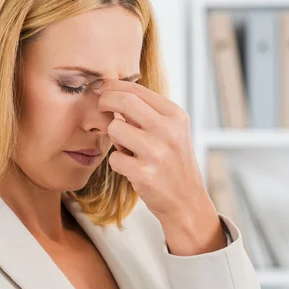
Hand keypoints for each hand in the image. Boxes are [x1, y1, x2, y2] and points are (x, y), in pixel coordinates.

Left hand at [92, 78, 209, 222]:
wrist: (187, 202)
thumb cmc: (174, 164)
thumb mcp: (172, 132)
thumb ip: (148, 113)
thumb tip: (114, 93)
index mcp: (175, 116)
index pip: (137, 90)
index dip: (113, 86)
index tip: (100, 88)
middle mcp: (168, 130)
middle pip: (123, 101)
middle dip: (105, 101)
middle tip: (100, 107)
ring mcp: (156, 152)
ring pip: (114, 129)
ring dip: (115, 139)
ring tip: (129, 150)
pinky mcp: (144, 174)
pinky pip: (114, 158)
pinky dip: (118, 163)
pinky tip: (132, 169)